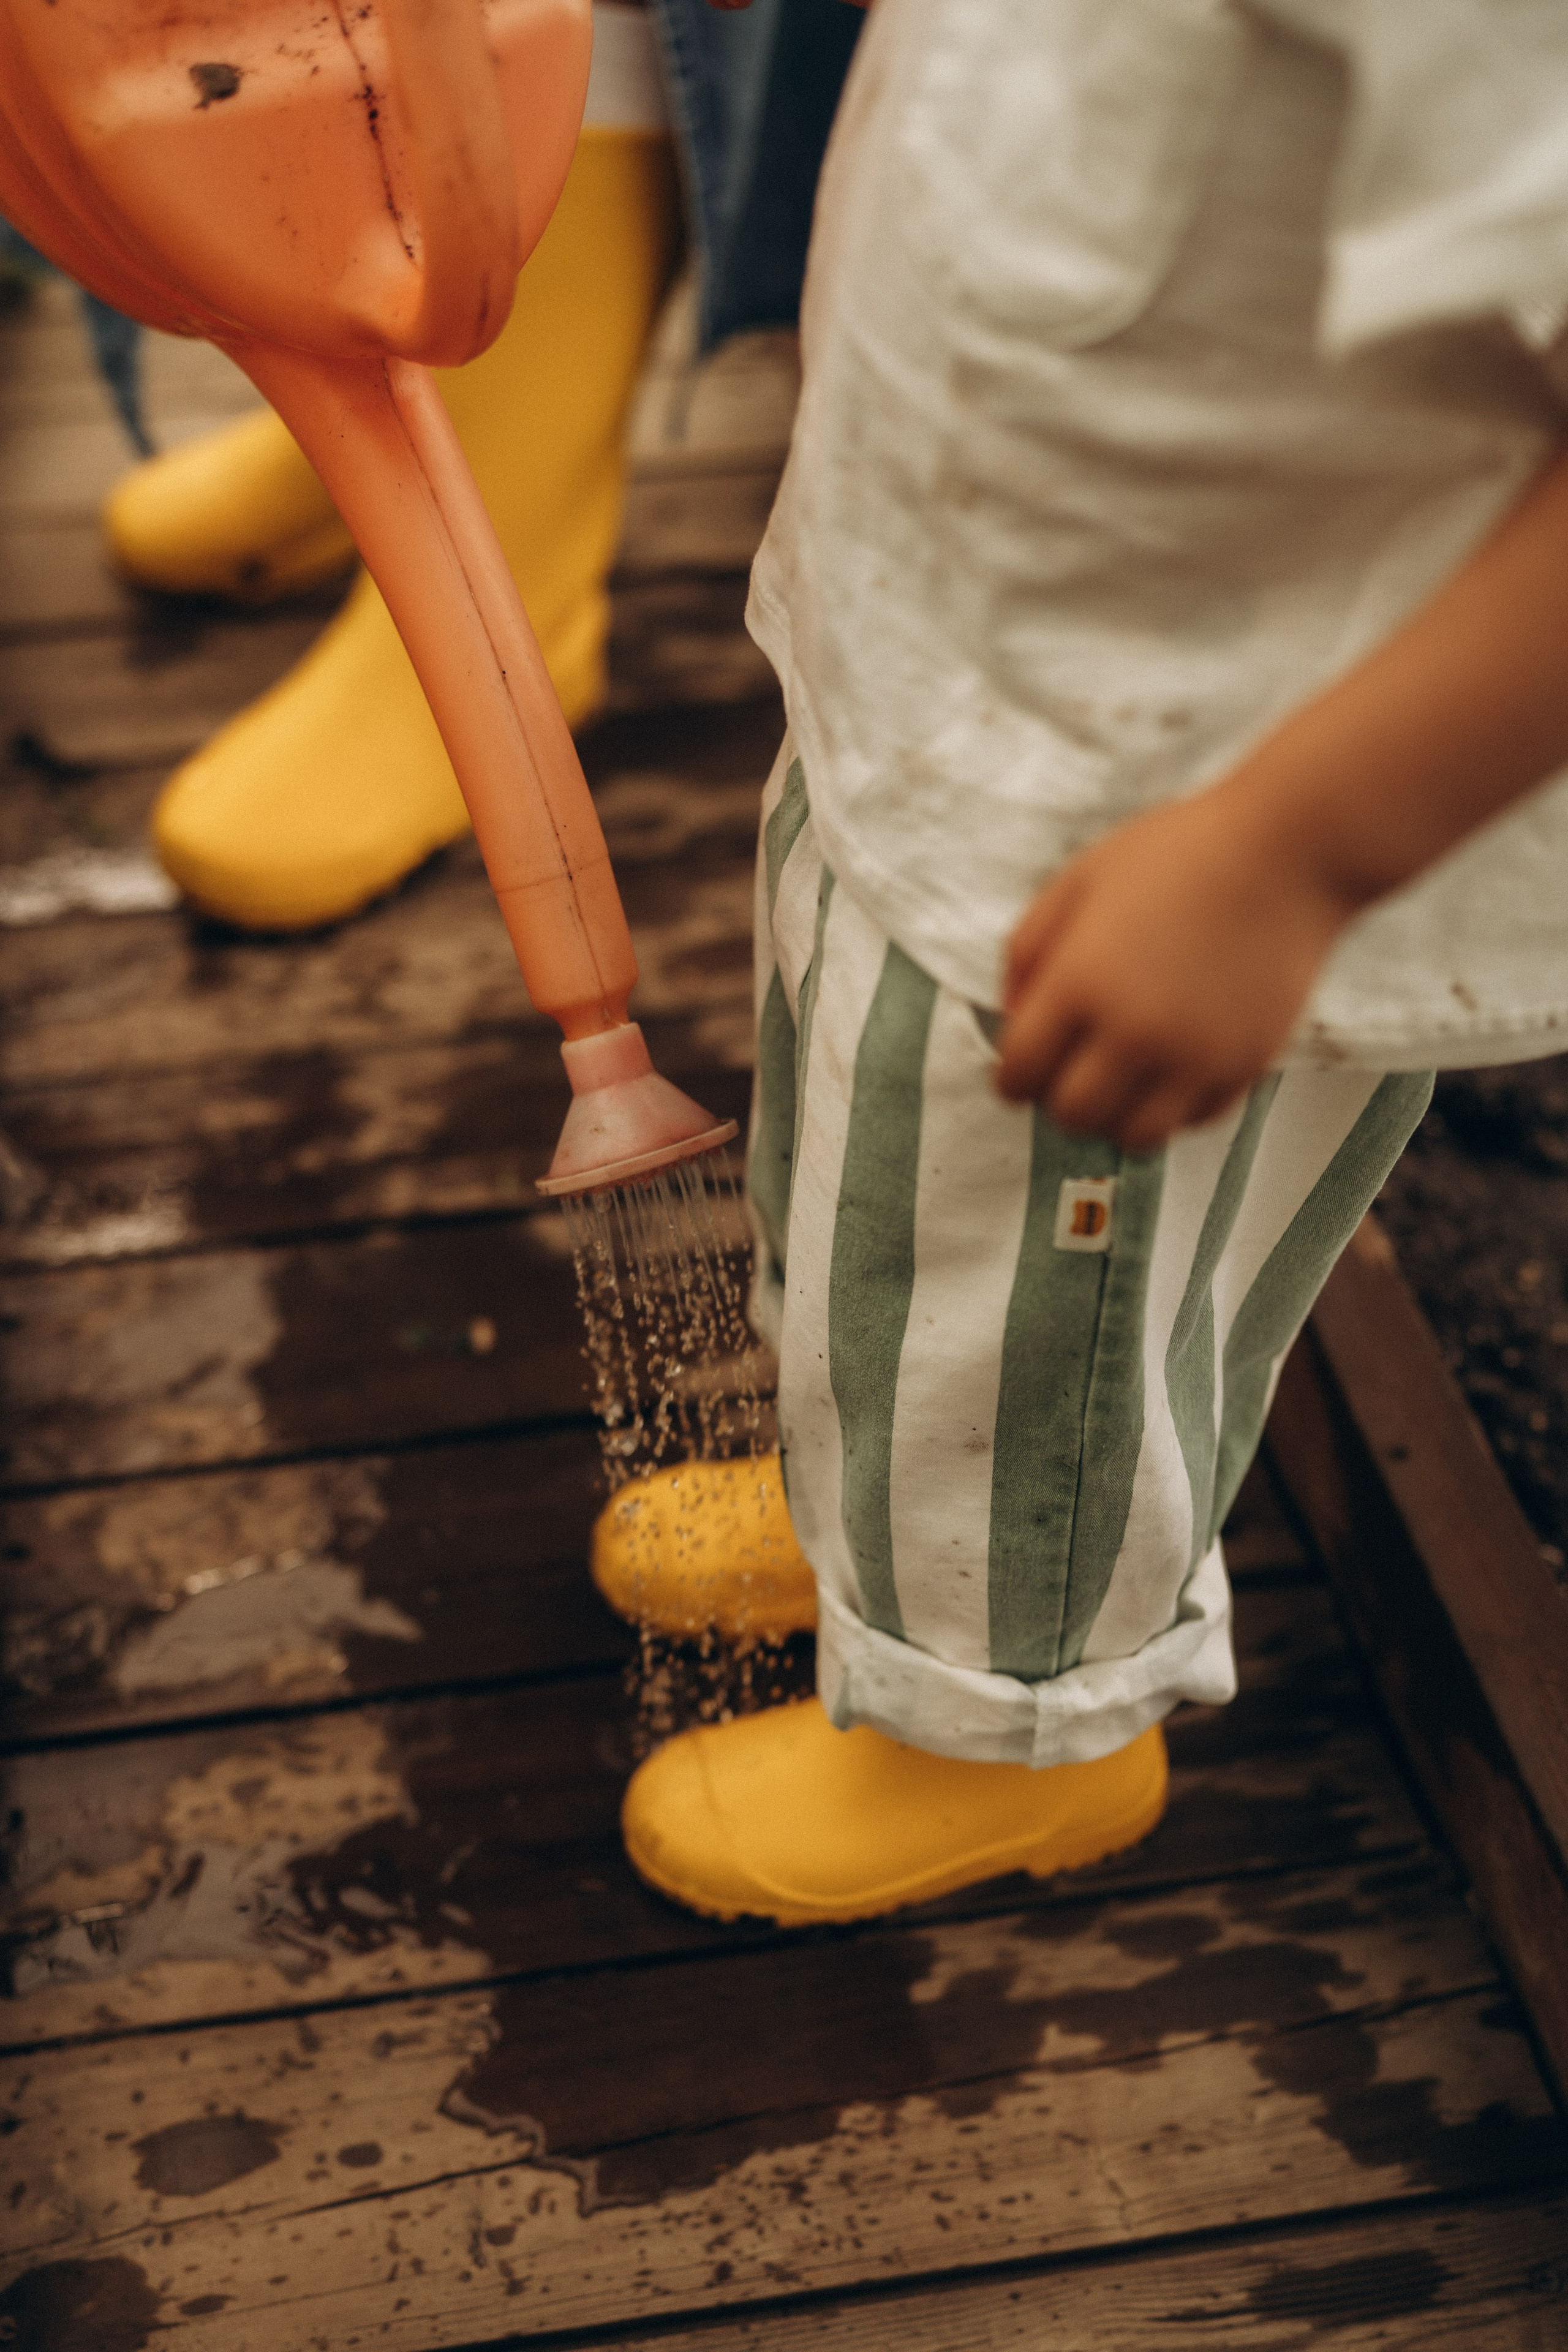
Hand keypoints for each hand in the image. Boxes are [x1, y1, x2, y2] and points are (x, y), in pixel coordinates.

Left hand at [996, 790, 1352, 1152]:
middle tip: (1072, 1071)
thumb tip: (1011, 1017)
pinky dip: (1174, 1107)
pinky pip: (1193, 1121)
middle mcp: (1134, 1031)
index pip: (1019, 1074)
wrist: (1288, 851)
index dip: (1011, 1077)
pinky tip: (1172, 1068)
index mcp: (1079, 982)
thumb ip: (1028, 950)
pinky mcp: (1243, 1065)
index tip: (1023, 1068)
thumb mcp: (1078, 880)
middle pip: (1070, 1116)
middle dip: (1059, 1099)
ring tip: (1122, 1079)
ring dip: (1117, 1116)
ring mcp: (1193, 1056)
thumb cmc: (1180, 854)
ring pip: (1133, 1136)